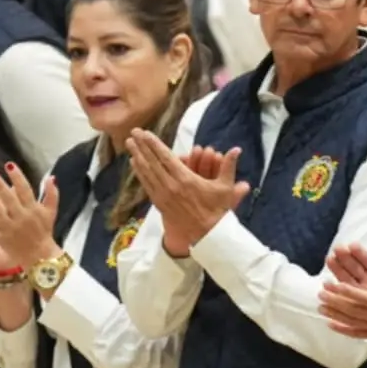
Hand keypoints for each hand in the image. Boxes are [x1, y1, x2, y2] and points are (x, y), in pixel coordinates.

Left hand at [0, 161, 62, 269]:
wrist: (40, 256)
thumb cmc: (43, 230)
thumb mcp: (51, 212)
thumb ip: (52, 194)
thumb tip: (51, 177)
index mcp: (33, 209)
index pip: (26, 190)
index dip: (17, 177)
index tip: (9, 164)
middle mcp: (22, 218)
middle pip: (10, 200)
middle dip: (1, 187)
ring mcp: (11, 229)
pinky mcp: (2, 239)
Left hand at [125, 129, 249, 253]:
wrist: (206, 235)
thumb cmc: (217, 211)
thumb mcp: (225, 188)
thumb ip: (228, 166)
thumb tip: (237, 149)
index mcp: (186, 179)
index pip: (166, 157)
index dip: (154, 144)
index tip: (145, 133)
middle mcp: (170, 185)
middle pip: (152, 162)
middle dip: (142, 146)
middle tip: (132, 132)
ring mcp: (163, 195)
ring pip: (146, 172)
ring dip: (137, 156)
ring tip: (129, 144)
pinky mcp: (159, 203)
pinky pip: (146, 184)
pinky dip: (139, 172)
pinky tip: (134, 163)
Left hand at [319, 240, 366, 342]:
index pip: (362, 297)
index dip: (346, 291)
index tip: (333, 284)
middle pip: (352, 309)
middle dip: (335, 301)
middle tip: (321, 293)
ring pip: (351, 321)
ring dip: (335, 314)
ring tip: (320, 306)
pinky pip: (357, 333)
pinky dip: (343, 330)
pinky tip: (330, 324)